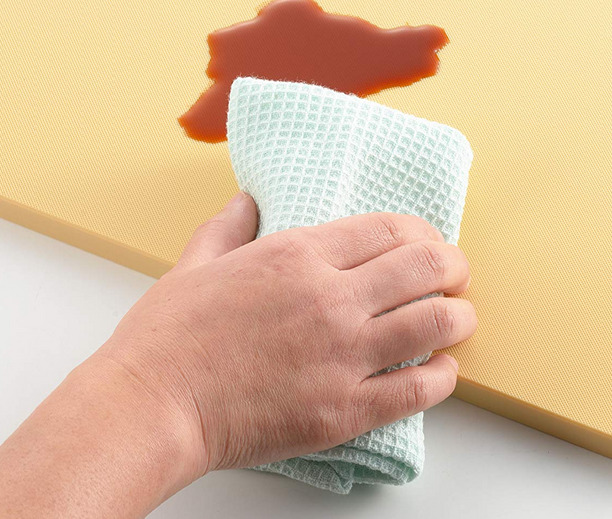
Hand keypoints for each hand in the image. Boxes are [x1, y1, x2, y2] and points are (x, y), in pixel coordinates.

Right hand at [94, 192, 476, 479]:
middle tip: (454, 274)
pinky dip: (441, 377)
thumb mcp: (196, 262)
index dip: (421, 231)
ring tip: (458, 317)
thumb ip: (230, 225)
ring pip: (434, 323)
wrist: (154, 403)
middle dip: (452, 265)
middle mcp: (330, 298)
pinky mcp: (344, 410)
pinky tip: (439, 370)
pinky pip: (417, 390)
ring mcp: (342, 356)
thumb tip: (246, 200)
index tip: (427, 240)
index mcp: (296, 254)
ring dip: (458, 317)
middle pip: (424, 266)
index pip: (387, 228)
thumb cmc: (169, 333)